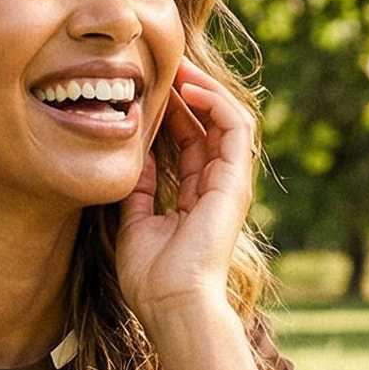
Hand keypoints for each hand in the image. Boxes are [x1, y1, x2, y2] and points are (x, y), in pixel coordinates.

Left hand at [114, 63, 255, 333]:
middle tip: (160, 65)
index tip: (144, 89)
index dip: (169, 113)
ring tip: (177, 67)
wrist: (173, 303)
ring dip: (203, 89)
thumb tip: (132, 157)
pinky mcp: (236, 181)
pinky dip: (215, 103)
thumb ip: (137, 189)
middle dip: (185, 94)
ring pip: (226, 120)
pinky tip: (190, 88)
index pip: (188, 143)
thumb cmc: (152, 279)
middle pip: (207, 127)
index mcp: (195, 199)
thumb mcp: (134, 222)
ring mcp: (229, 184)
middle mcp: (216, 188)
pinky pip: (235, 128)